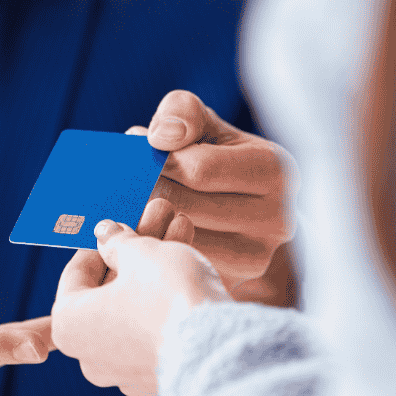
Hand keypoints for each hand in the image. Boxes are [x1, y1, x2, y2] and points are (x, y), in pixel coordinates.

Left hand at [52, 219, 228, 395]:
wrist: (218, 350)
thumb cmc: (167, 298)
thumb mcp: (139, 254)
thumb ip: (118, 242)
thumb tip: (106, 235)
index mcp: (67, 326)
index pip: (77, 274)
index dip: (101, 242)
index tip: (120, 224)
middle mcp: (90, 357)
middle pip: (110, 290)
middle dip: (136, 251)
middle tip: (156, 217)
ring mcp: (126, 373)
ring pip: (136, 308)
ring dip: (156, 269)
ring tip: (181, 227)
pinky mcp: (159, 380)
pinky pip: (156, 331)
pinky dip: (168, 301)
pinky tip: (191, 266)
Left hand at [127, 90, 295, 288]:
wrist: (249, 211)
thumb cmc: (222, 159)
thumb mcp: (208, 125)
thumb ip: (182, 112)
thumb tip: (160, 136)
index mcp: (275, 171)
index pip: (199, 169)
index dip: (159, 161)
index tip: (138, 157)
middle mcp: (275, 220)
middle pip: (184, 207)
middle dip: (145, 190)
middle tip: (120, 182)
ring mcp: (254, 258)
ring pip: (175, 240)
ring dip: (141, 221)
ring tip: (130, 203)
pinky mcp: (230, 283)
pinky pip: (174, 266)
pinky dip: (149, 247)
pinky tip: (139, 231)